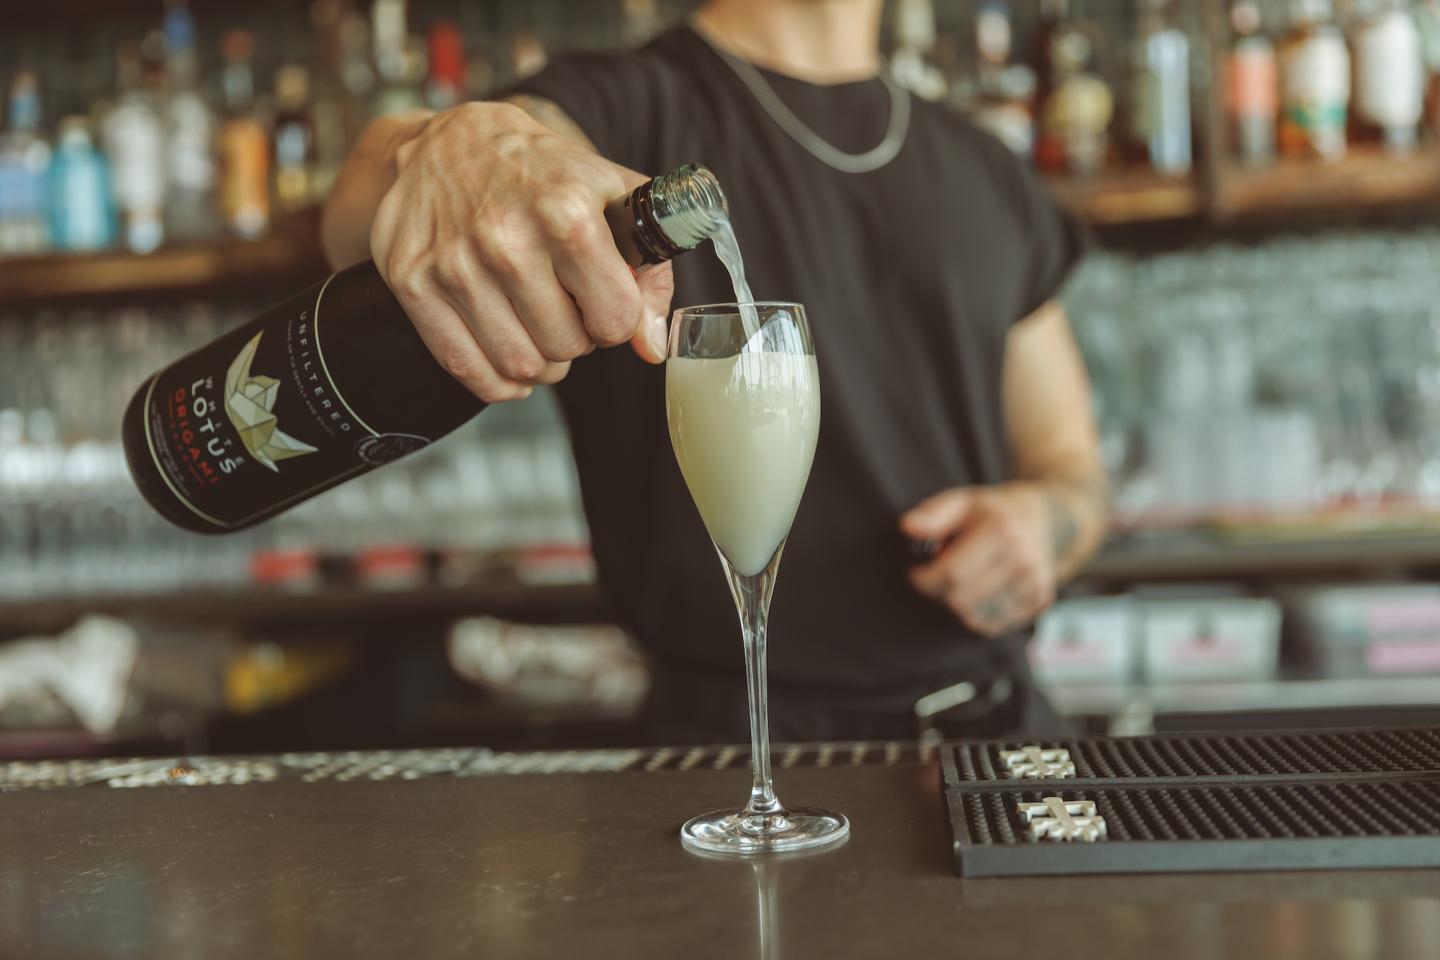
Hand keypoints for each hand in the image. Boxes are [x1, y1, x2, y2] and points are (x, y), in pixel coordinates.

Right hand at [369, 101, 673, 402]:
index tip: (603, 300)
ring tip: (536, 325)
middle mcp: (507, 239)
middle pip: (567, 348)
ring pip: (520, 366)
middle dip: (577, 338)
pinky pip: (466, 368)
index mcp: (567, 212)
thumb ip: (650, 272)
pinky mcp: (412, 282)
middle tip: (565, 308)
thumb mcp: (612, 196)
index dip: (617, 318)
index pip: (615, 320)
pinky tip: (507, 351)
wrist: (447, 142)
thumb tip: (651, 347)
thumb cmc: (539, 172)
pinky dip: (496, 378)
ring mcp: (454, 263)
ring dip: (539, 360)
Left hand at [900, 484, 1057, 637]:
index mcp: (1001, 530)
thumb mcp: (961, 501)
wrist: (1041, 519)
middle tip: (935, 580)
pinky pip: (993, 626)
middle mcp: (1022, 559)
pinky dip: (976, 615)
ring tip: (958, 584)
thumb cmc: (990, 512)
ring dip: (957, 606)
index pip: (952, 573)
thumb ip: (933, 514)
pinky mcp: (1040, 601)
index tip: (916, 573)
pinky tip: (976, 594)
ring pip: (976, 618)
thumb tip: (908, 526)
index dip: (924, 579)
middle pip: (962, 599)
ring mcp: (1034, 582)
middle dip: (939, 594)